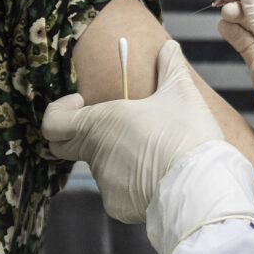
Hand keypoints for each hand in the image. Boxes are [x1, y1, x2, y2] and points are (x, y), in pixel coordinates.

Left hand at [42, 39, 223, 223]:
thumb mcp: (181, 92)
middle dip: (84, 133)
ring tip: (154, 151)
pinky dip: (132, 182)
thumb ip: (169, 66)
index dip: (61, 110)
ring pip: (100, 166)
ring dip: (118, 157)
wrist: (201, 186)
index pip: (52, 122)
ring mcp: (104, 183)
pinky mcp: (118, 206)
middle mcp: (95, 154)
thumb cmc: (187, 135)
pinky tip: (159, 174)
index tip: (83, 102)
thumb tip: (169, 47)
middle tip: (116, 124)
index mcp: (100, 122)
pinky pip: (118, 190)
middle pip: (67, 145)